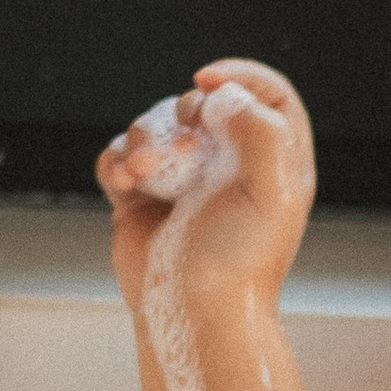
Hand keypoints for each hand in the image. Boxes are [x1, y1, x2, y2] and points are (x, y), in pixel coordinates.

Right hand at [97, 60, 317, 318]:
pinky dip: (117, 162)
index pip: (267, 94)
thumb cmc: (239, 264)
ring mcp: (183, 180)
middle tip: (185, 150)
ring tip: (145, 174)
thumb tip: (226, 96)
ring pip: (156, 125)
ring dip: (145, 140)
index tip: (209, 80)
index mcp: (273, 161)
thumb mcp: (271, 196)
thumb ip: (263, 134)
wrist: (193, 315)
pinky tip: (124, 185)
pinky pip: (120, 155)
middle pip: (201, 103)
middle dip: (184, 115)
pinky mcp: (142, 198)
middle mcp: (229, 165)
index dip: (240, 76)